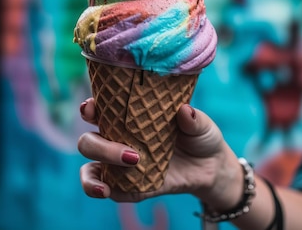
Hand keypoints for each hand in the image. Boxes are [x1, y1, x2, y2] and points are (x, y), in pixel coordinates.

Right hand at [78, 98, 242, 208]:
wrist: (212, 168)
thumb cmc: (200, 136)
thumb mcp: (201, 124)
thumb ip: (193, 119)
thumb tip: (184, 110)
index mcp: (129, 118)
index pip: (99, 110)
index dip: (89, 108)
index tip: (90, 108)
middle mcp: (119, 139)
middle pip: (89, 142)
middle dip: (98, 147)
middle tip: (131, 154)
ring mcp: (122, 166)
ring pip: (90, 169)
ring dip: (91, 175)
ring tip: (107, 183)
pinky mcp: (131, 187)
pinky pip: (111, 191)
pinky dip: (103, 191)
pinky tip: (108, 191)